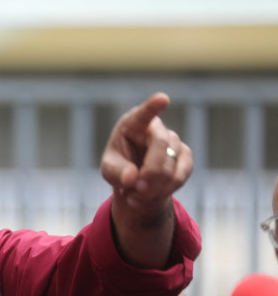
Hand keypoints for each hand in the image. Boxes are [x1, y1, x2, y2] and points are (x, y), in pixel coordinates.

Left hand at [101, 93, 192, 214]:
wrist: (136, 179)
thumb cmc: (118, 167)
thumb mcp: (109, 170)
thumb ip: (117, 173)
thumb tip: (132, 178)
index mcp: (133, 123)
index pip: (144, 113)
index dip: (153, 106)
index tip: (162, 98)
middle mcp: (156, 128)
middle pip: (161, 147)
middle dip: (149, 174)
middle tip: (133, 191)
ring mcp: (174, 141)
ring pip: (170, 167)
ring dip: (152, 188)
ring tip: (134, 195)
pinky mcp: (185, 156)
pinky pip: (180, 177)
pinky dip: (164, 191)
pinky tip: (149, 196)